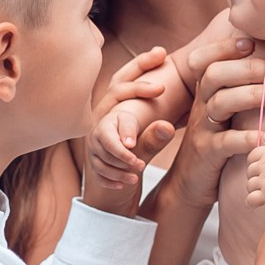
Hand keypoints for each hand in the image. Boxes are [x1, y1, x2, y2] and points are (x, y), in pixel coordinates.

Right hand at [84, 46, 177, 211]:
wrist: (114, 182)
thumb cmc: (135, 149)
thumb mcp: (147, 139)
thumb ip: (156, 132)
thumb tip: (171, 124)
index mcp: (112, 107)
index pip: (120, 85)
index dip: (139, 82)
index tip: (162, 87)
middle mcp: (100, 122)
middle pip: (108, 122)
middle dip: (125, 131)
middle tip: (137, 143)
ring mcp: (94, 145)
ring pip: (104, 148)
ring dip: (121, 159)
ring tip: (140, 167)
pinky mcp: (93, 166)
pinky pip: (100, 170)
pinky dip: (115, 177)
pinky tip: (129, 182)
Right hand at [163, 52, 264, 209]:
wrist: (189, 184)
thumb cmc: (218, 142)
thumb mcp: (224, 113)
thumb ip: (240, 90)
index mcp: (205, 92)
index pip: (207, 59)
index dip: (226, 47)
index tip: (252, 43)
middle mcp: (201, 105)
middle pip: (215, 74)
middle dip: (249, 68)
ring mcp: (202, 129)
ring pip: (221, 102)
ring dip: (254, 95)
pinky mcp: (207, 153)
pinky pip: (227, 141)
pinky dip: (251, 137)